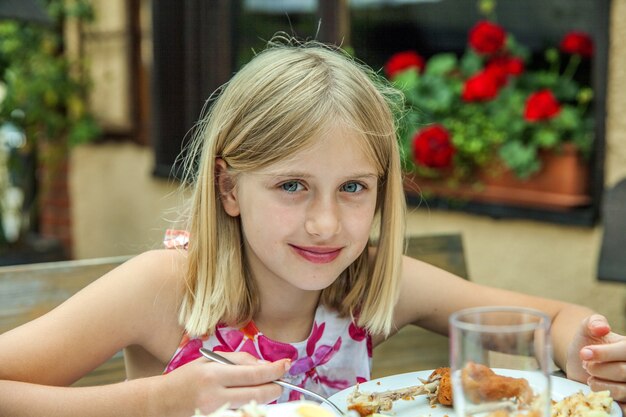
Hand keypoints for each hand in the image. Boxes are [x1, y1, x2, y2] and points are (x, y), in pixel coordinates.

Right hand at [157, 351, 288, 415]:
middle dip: (275, 387)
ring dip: (264, 396)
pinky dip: (250, 405)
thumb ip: (238, 360)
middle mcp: (215, 395)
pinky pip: (241, 413)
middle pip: (258, 393)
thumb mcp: (209, 361)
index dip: (274, 370)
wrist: (161, 402)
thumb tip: (264, 364)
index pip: (254, 373)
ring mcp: (215, 412)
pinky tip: (249, 398)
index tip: (286, 365)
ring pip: (252, 405)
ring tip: (264, 387)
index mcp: (213, 374)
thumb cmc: (186, 378)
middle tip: (279, 380)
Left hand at [566, 314, 625, 412]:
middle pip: (623, 372)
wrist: (581, 360)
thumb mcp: (586, 328)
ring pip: (623, 390)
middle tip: (586, 365)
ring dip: (598, 384)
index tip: (584, 353)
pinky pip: (623, 407)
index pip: (625, 351)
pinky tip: (595, 389)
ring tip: (590, 376)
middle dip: (598, 369)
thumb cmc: (587, 342)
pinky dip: (605, 399)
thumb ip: (593, 322)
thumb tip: (602, 327)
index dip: (605, 353)